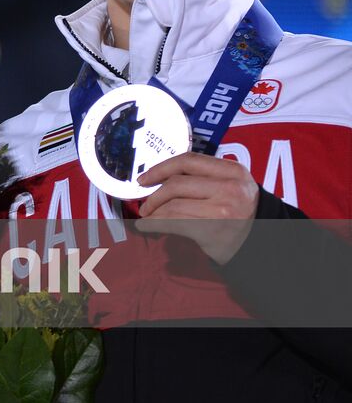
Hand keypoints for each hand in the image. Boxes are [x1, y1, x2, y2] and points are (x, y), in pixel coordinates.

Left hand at [135, 152, 259, 263]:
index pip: (188, 160)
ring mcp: (222, 210)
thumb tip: (159, 177)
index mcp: (233, 171)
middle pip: (176, 184)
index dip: (160, 168)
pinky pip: (173, 223)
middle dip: (154, 195)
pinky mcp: (212, 230)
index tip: (144, 178)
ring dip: (153, 211)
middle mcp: (229, 188)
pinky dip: (153, 224)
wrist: (258, 242)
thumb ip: (203, 176)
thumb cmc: (238, 212)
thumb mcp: (231, 185)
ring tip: (147, 215)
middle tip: (144, 203)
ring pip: (173, 205)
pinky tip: (146, 226)